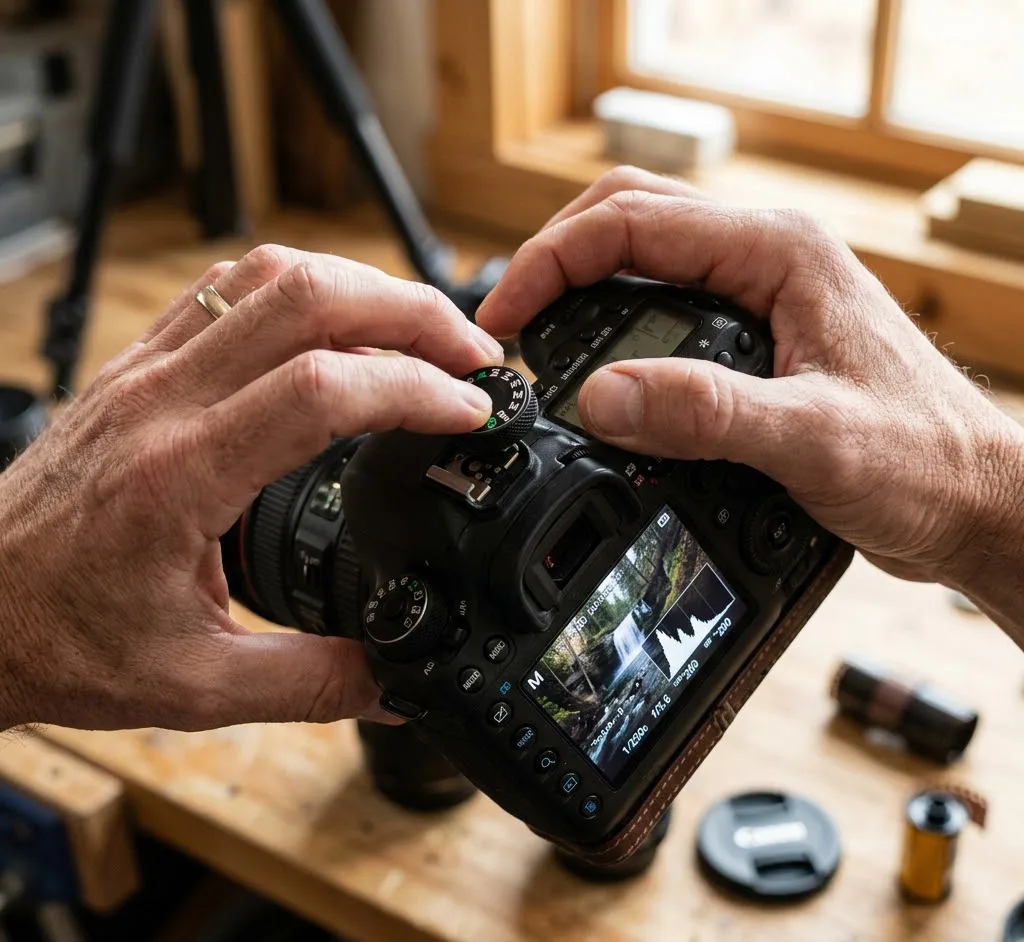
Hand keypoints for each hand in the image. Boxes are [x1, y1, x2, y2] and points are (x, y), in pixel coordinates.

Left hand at [0, 246, 502, 730]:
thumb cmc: (56, 639)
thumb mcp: (195, 686)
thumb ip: (311, 683)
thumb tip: (396, 683)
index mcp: (181, 475)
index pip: (322, 388)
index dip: (416, 387)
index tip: (470, 411)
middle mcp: (163, 401)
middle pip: (308, 296)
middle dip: (414, 313)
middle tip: (473, 354)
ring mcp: (146, 371)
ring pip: (269, 273)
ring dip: (363, 287)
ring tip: (421, 330)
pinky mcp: (138, 366)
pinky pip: (227, 289)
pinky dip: (302, 289)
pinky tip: (336, 323)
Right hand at [478, 168, 1023, 613]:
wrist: (972, 501)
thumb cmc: (923, 462)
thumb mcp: (811, 440)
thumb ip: (704, 413)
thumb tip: (599, 397)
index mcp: (778, 253)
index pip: (631, 223)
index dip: (551, 264)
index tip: (506, 319)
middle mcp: (767, 257)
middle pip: (628, 217)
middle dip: (556, 258)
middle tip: (510, 321)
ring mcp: (761, 292)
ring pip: (645, 255)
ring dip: (582, 285)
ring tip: (538, 337)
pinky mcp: (756, 334)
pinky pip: (666, 304)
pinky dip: (616, 324)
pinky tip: (598, 367)